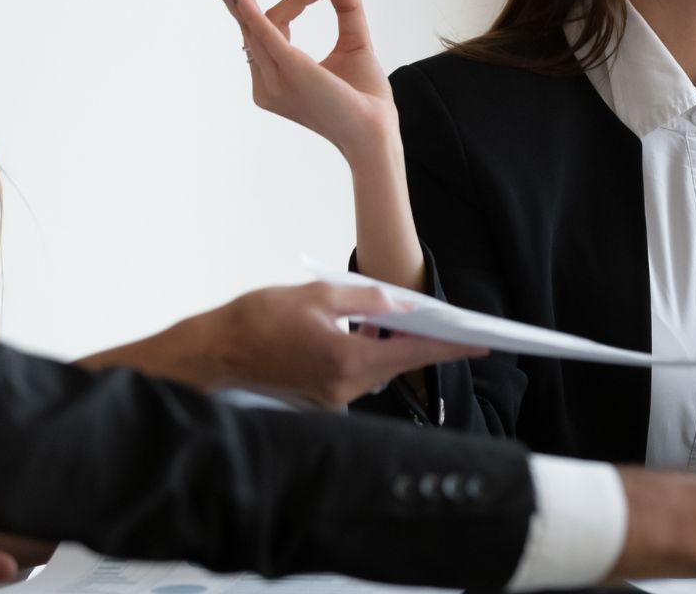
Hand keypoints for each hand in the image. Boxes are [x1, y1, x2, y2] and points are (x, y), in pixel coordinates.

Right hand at [200, 281, 485, 407]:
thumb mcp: (317, 294)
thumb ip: (366, 298)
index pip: (413, 355)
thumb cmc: (257, 319)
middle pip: (398, 364)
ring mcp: (331, 400)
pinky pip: (356, 376)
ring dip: (390, 346)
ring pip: (377, 370)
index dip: (451, 348)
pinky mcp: (319, 401)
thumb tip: (404, 305)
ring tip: (403, 321)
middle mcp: (344, 388)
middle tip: (445, 321)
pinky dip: (366, 356)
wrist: (212, 352)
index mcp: (347, 360)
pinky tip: (365, 334)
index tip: (483, 344)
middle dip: (420, 341)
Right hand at [201, 0, 395, 156]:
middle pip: (247, 23)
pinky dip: (250, 13)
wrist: (376, 133)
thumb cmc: (364, 98)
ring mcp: (274, 79)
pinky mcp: (291, 72)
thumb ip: (346, 7)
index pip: (274, 23)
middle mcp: (267, 80)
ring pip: (253, 25)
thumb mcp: (356, 42)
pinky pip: (264, 37)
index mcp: (278, 73)